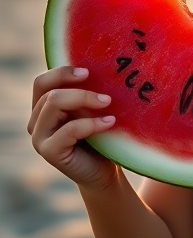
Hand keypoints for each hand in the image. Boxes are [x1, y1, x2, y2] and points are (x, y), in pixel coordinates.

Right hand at [28, 66, 117, 191]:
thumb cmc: (101, 135)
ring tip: (109, 104)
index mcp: (44, 106)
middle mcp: (36, 119)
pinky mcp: (49, 151)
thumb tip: (103, 68)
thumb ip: (87, 94)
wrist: (103, 170)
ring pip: (54, 104)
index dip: (62, 72)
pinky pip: (68, 129)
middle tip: (106, 96)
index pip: (42, 82)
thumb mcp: (93, 109)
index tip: (88, 71)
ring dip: (85, 100)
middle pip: (50, 92)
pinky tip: (110, 122)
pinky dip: (91, 123)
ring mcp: (39, 136)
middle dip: (80, 90)